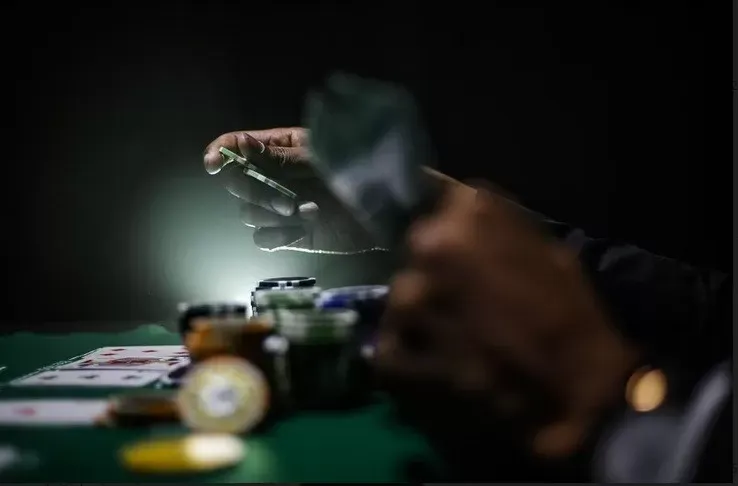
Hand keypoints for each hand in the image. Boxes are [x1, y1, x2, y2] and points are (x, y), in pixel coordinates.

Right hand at [203, 127, 376, 253]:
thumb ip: (281, 158)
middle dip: (255, 192)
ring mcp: (279, 206)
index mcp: (281, 146)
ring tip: (309, 212)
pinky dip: (278, 237)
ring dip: (272, 215)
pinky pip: (261, 238)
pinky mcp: (287, 234)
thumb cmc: (362, 175)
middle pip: (235, 183)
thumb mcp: (322, 160)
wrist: (389, 214)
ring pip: (246, 213)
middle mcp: (274, 176)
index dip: (220, 152)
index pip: (236, 145)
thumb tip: (240, 145)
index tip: (213, 164)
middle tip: (288, 201)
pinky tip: (302, 231)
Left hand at [376, 182, 640, 461]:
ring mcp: (410, 300)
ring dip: (422, 319)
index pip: (443, 206)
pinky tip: (436, 372)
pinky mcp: (397, 351)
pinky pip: (388, 349)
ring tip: (454, 345)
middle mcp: (430, 246)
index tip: (469, 260)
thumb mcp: (547, 252)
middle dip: (437, 276)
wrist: (578, 390)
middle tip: (464, 307)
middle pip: (419, 255)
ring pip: (402, 301)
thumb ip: (498, 230)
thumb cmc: (572, 317)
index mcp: (469, 213)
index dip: (457, 238)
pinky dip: (406, 362)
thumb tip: (466, 221)